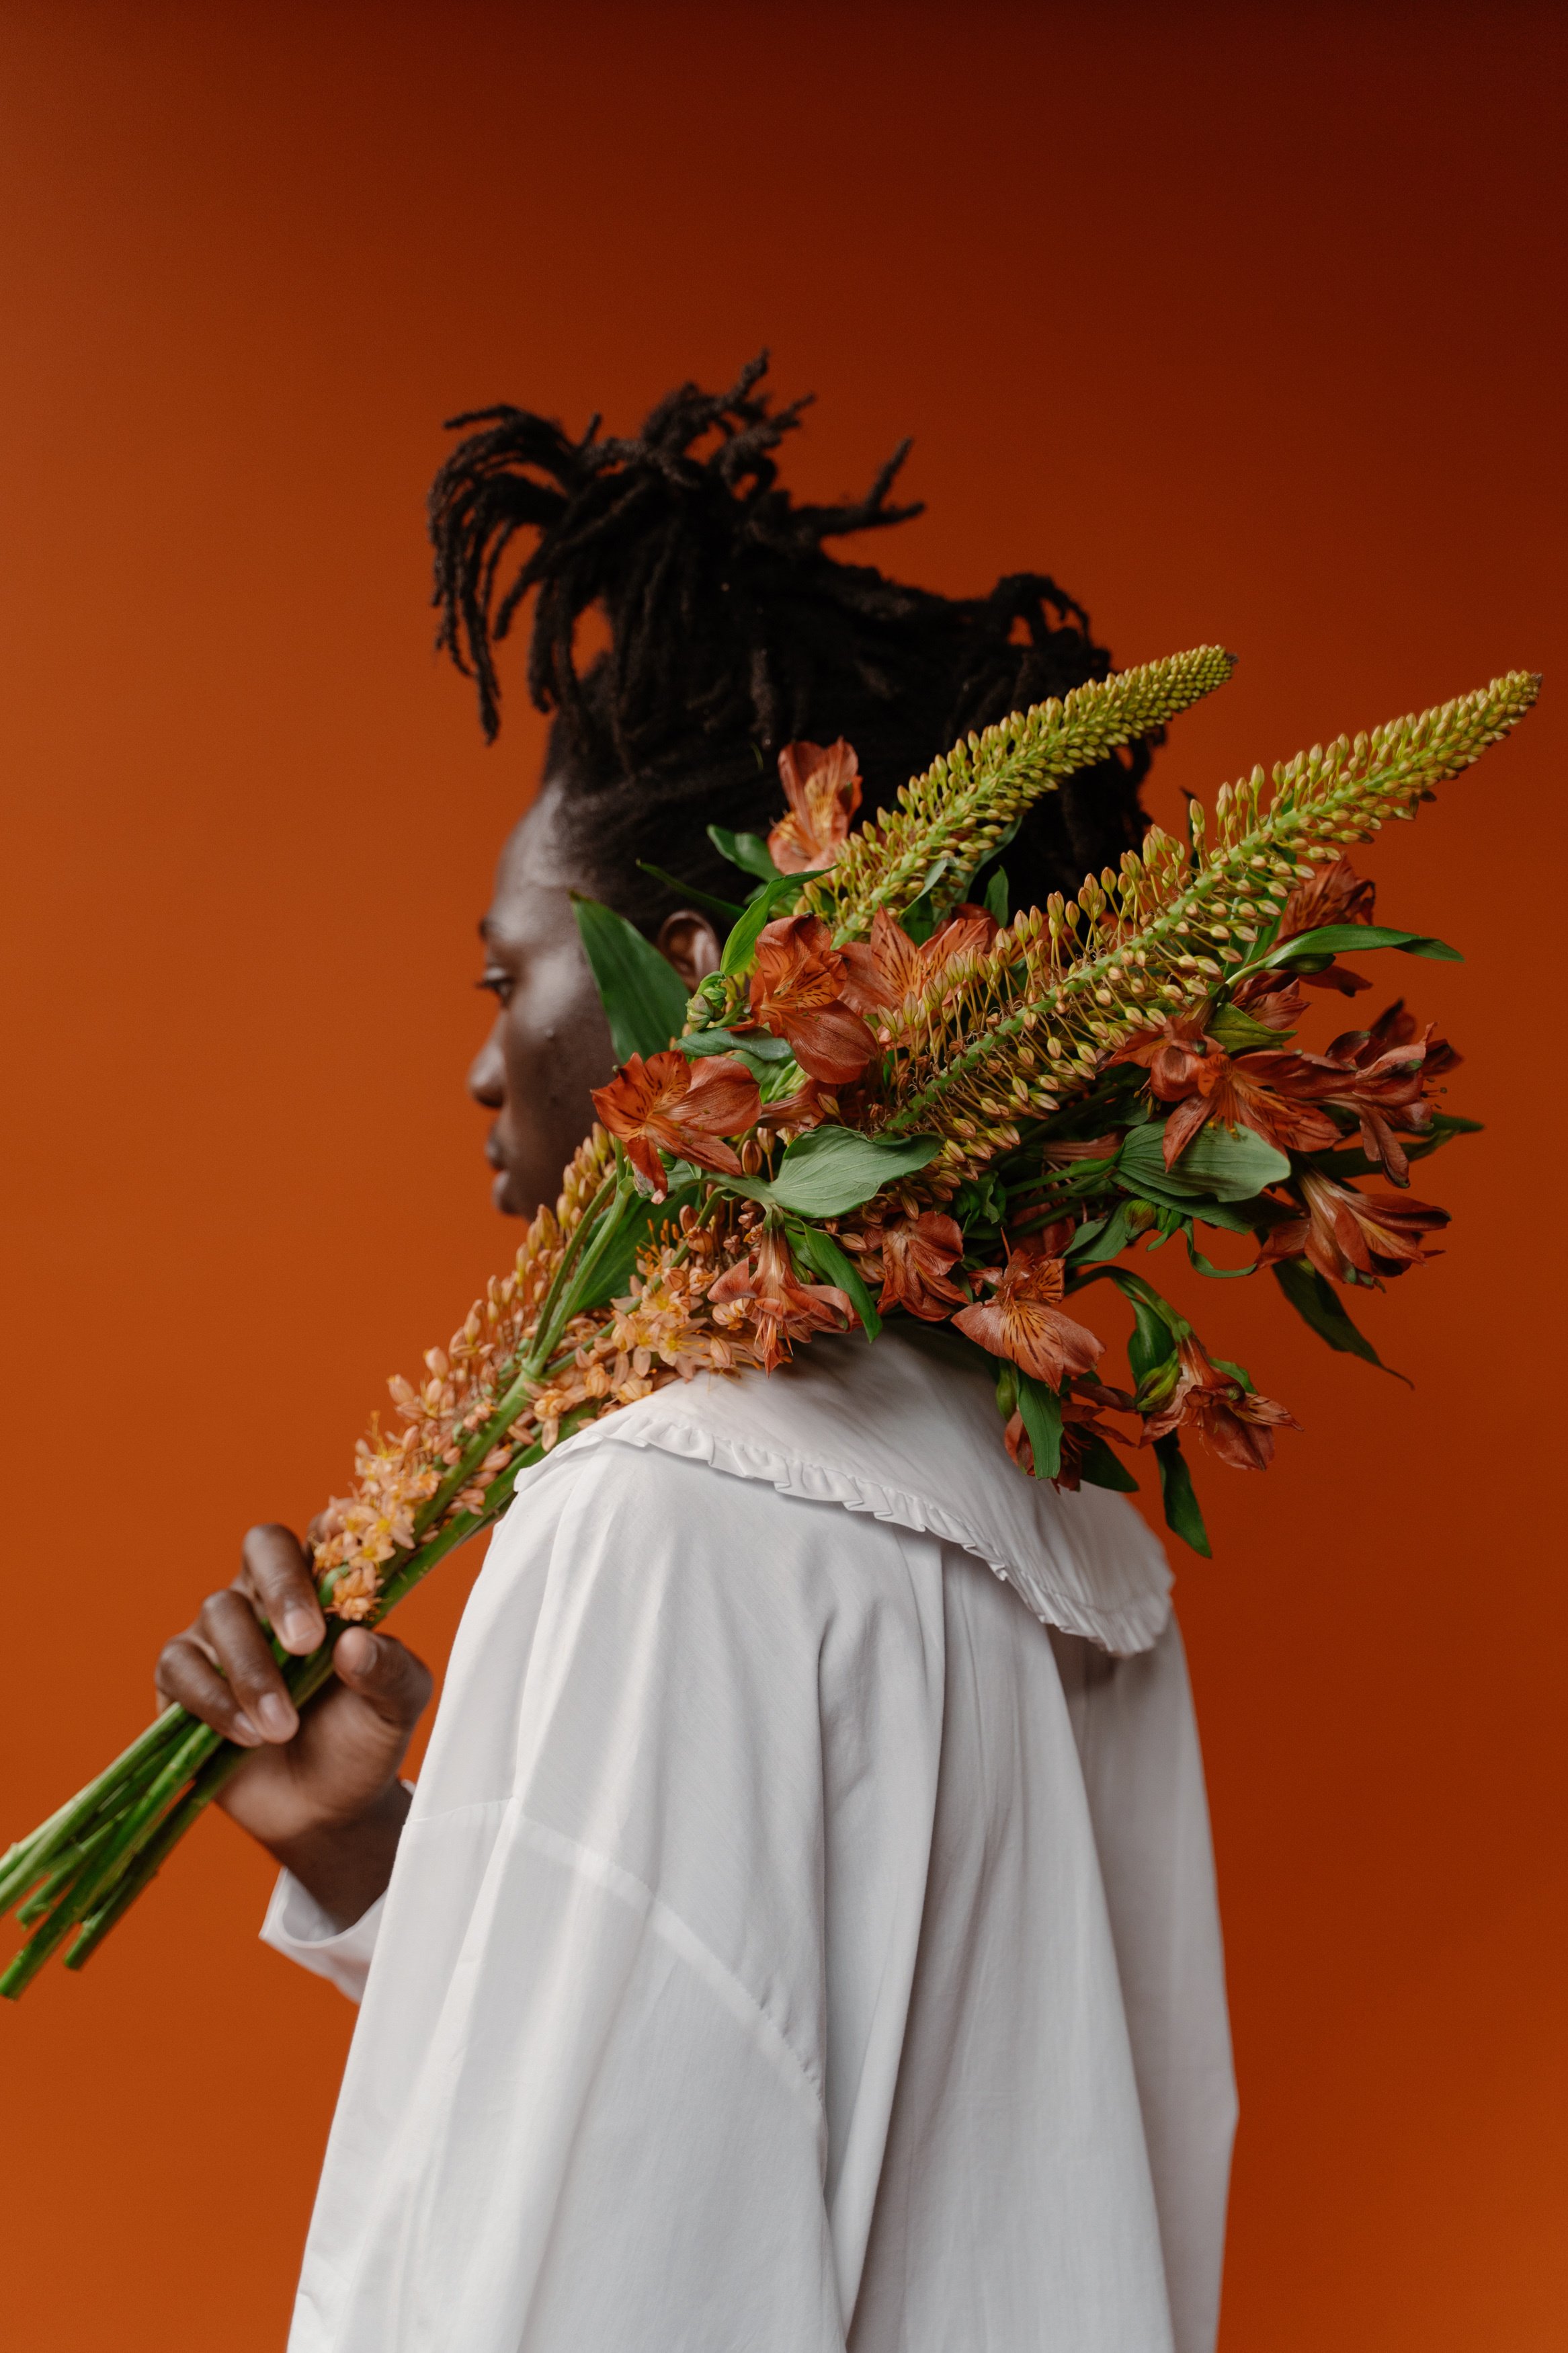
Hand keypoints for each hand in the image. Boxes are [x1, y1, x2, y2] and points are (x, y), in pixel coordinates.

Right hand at [156, 1525, 431, 1928]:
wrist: (327, 1811)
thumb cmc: (363, 1739)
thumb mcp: (397, 1706)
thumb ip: (389, 1670)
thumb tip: (354, 1642)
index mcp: (327, 1586)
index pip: (324, 1533)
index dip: (333, 1527)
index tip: (345, 1535)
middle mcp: (269, 1596)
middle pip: (262, 1547)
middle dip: (283, 1588)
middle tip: (306, 1643)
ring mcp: (221, 1634)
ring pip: (219, 1612)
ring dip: (253, 1671)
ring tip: (285, 1727)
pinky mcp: (182, 1678)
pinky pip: (182, 1667)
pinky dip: (214, 1700)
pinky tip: (249, 1735)